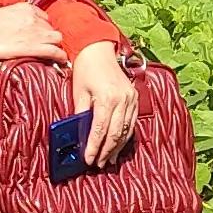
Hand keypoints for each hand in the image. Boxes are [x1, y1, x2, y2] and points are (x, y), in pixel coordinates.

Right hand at [0, 2, 66, 64]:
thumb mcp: (3, 16)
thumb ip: (16, 20)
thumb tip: (19, 30)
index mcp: (26, 8)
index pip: (44, 18)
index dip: (43, 29)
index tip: (41, 36)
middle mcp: (33, 18)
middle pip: (51, 28)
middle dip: (49, 38)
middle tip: (46, 47)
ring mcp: (35, 32)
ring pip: (57, 39)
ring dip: (56, 46)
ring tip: (55, 55)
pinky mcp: (33, 47)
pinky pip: (54, 51)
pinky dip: (60, 57)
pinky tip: (61, 62)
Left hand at [68, 39, 138, 167]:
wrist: (99, 49)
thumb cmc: (86, 68)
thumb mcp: (79, 92)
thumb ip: (81, 114)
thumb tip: (78, 136)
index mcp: (107, 98)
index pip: (100, 130)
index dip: (94, 147)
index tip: (88, 159)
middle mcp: (123, 99)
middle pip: (115, 134)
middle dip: (106, 151)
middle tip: (98, 164)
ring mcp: (131, 98)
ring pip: (126, 130)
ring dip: (117, 147)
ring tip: (108, 159)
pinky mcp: (134, 97)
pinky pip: (131, 122)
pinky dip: (125, 136)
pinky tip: (118, 145)